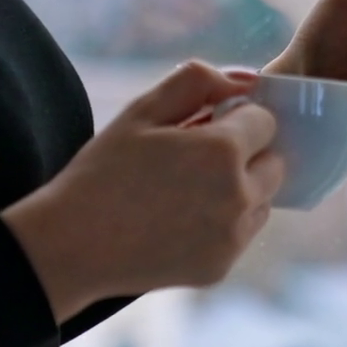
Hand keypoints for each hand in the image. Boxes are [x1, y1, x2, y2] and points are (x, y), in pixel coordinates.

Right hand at [0, 61, 283, 321]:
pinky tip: (177, 221)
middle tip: (194, 159)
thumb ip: (198, 81)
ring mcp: (232, 238)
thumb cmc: (103, 170)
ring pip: (262, 201)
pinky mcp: (220, 268)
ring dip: (239, 190)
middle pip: (274, 163)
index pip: (265, 121)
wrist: (72, 245)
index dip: (234, 119)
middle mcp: (238, 197)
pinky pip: (240, 234)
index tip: (201, 127)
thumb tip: (246, 79)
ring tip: (184, 192)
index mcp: (222, 152)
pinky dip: (222, 224)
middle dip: (245, 154)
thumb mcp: (142, 110)